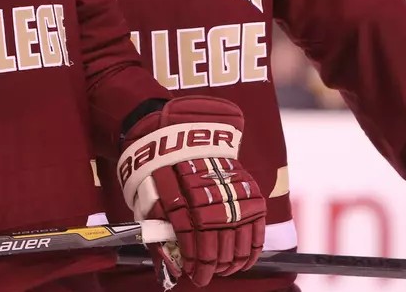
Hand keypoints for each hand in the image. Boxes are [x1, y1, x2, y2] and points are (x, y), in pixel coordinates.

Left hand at [118, 96, 265, 288]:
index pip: (193, 241)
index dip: (195, 264)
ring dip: (233, 260)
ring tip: (225, 269)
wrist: (178, 129)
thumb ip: (158, 230)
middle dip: (212, 265)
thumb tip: (168, 265)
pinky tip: (245, 259)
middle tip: (206, 275)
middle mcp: (209, 193)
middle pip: (217, 242)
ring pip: (239, 237)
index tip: (193, 275)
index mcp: (181, 196)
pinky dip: (253, 246)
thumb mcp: (149, 196)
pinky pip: (257, 224)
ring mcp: (231, 189)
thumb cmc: (159, 168)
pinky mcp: (247, 186)